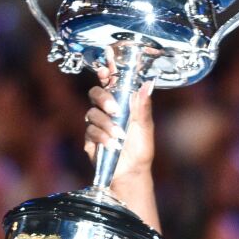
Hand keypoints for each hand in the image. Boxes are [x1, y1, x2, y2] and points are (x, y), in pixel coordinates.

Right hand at [84, 63, 155, 182]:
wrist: (132, 172)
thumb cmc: (140, 149)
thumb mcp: (145, 126)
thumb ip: (143, 106)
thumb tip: (148, 84)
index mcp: (120, 103)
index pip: (110, 82)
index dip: (106, 71)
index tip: (106, 67)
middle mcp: (106, 111)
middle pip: (95, 94)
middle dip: (103, 99)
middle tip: (114, 110)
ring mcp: (96, 124)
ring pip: (92, 113)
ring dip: (106, 124)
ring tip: (119, 136)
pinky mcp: (90, 139)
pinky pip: (90, 131)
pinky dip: (102, 137)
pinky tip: (112, 145)